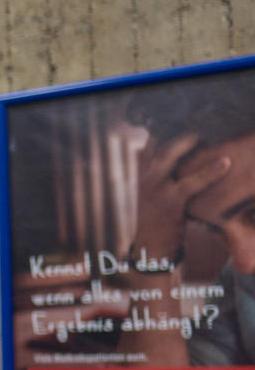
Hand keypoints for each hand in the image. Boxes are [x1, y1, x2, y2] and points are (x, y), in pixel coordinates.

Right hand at [133, 133, 228, 266]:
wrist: (150, 248)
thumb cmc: (159, 219)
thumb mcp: (155, 192)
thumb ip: (164, 174)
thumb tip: (182, 157)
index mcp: (143, 172)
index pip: (154, 142)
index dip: (170, 130)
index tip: (189, 121)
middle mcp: (145, 176)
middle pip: (162, 144)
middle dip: (181, 132)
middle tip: (203, 123)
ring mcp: (155, 188)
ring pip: (171, 156)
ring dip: (191, 142)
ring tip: (210, 132)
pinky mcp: (170, 201)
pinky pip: (192, 182)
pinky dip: (210, 171)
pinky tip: (226, 162)